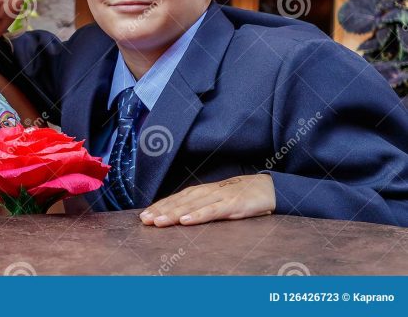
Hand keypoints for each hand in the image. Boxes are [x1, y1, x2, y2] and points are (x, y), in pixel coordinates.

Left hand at [140, 174, 275, 226]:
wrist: (266, 187)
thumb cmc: (237, 196)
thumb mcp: (215, 200)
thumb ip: (198, 206)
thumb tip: (178, 216)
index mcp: (200, 192)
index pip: (175, 199)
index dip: (159, 207)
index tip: (143, 216)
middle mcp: (206, 193)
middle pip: (179, 202)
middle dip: (161, 211)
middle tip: (145, 220)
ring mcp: (218, 198)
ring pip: (192, 207)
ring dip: (174, 214)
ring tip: (159, 222)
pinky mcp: (232, 205)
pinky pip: (212, 211)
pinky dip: (198, 216)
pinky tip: (186, 221)